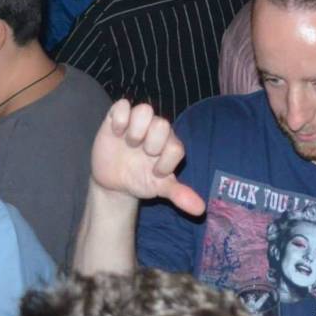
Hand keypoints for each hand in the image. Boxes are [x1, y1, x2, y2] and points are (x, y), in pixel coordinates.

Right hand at [89, 101, 205, 215]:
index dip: (164, 164)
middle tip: (141, 155)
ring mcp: (137, 121)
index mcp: (171, 144)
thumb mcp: (159, 188)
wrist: (114, 180)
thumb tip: (200, 210)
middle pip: (162, 125)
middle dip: (151, 145)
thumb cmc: (141, 179)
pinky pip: (122, 105)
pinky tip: (116, 134)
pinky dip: (119, 119)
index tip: (154, 173)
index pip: (175, 147)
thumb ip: (179, 195)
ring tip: (129, 144)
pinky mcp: (118, 116)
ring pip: (145, 110)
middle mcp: (156, 129)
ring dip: (136, 131)